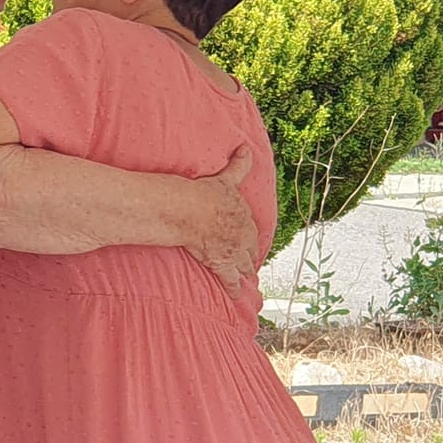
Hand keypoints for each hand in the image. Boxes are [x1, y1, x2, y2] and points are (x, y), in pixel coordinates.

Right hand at [185, 145, 261, 291]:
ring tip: (249, 279)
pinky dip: (235, 288)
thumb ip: (239, 165)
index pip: (251, 229)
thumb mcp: (226, 179)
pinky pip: (231, 280)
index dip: (250, 236)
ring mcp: (234, 251)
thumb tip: (245, 147)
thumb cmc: (206, 194)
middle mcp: (243, 235)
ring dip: (246, 271)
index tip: (251, 241)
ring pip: (244, 265)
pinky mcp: (222, 263)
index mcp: (244, 216)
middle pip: (250, 248)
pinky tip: (238, 296)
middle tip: (251, 262)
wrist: (191, 210)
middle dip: (251, 255)